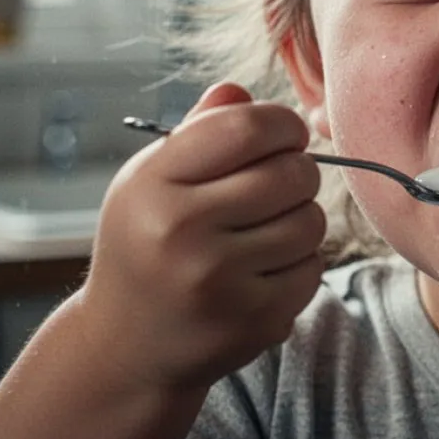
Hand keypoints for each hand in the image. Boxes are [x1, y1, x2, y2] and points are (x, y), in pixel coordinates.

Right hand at [79, 83, 325, 392]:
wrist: (124, 348)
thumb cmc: (146, 244)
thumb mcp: (151, 179)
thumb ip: (199, 130)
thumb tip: (240, 90)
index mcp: (154, 183)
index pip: (247, 127)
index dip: (282, 124)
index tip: (285, 136)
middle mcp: (181, 230)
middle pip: (292, 173)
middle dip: (298, 172)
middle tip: (278, 187)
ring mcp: (217, 281)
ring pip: (311, 222)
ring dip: (301, 220)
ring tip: (266, 231)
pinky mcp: (251, 321)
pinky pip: (313, 269)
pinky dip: (299, 265)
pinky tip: (263, 272)